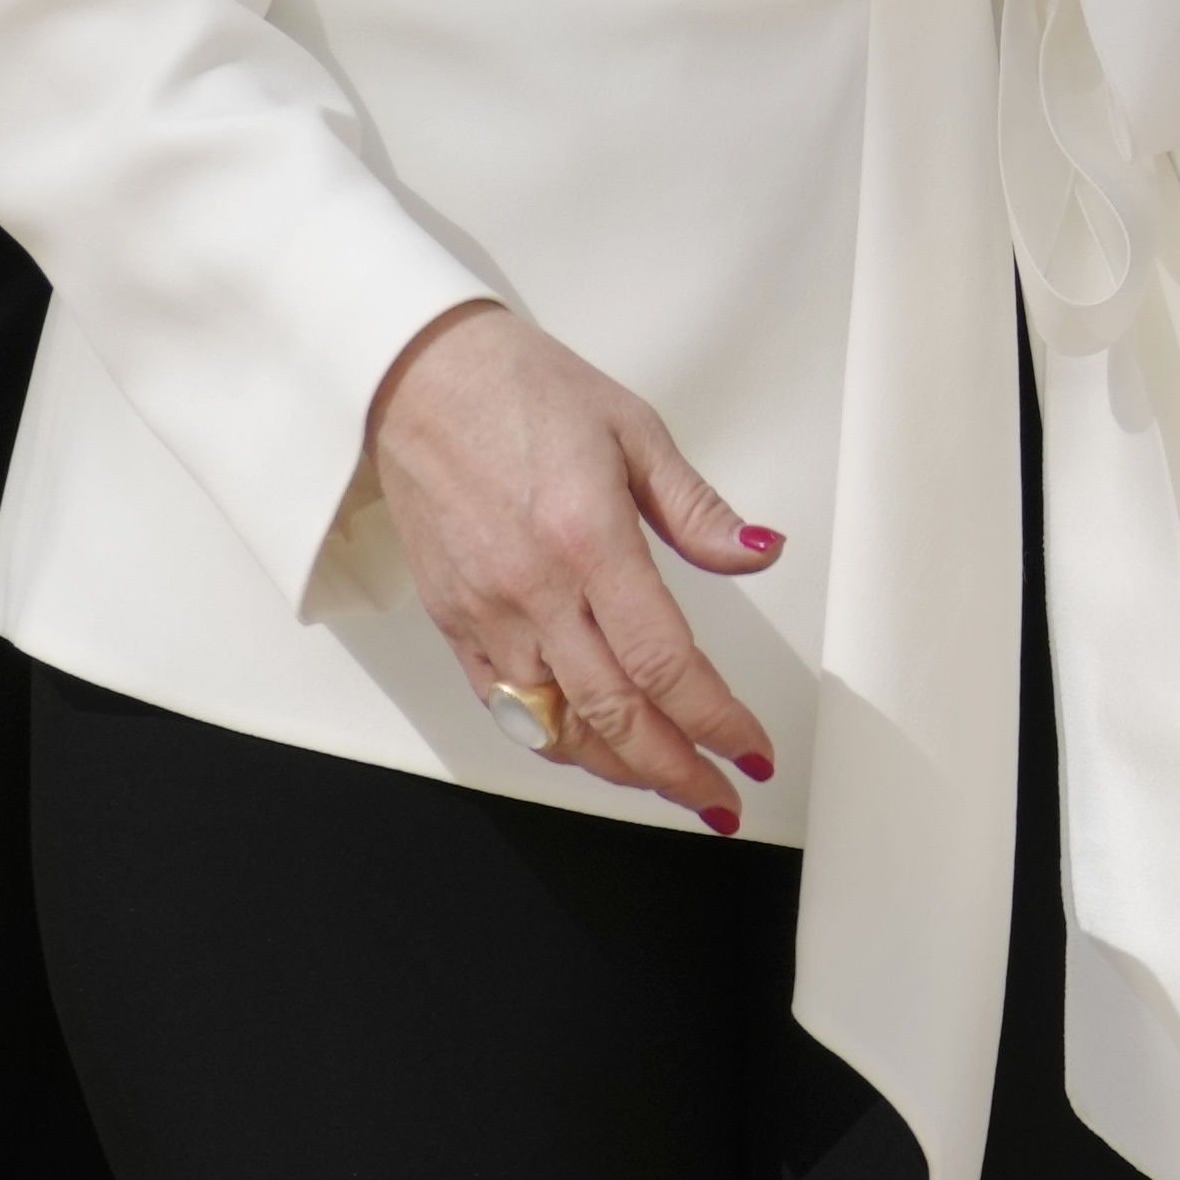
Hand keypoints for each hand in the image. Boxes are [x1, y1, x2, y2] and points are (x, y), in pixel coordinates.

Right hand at [369, 302, 785, 828]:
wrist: (417, 381)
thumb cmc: (524, 392)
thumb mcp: (636, 431)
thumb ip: (699, 510)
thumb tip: (761, 552)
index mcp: (588, 540)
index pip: (663, 661)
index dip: (714, 718)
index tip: (752, 747)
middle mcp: (532, 590)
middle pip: (612, 713)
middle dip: (675, 769)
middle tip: (722, 798)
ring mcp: (486, 614)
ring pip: (556, 725)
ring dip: (618, 769)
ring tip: (672, 785)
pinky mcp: (452, 621)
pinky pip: (503, 706)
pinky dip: (554, 741)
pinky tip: (593, 752)